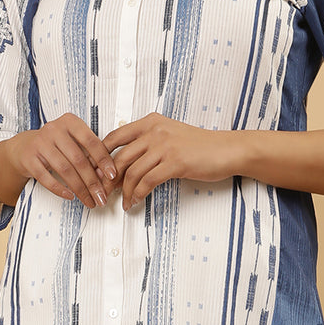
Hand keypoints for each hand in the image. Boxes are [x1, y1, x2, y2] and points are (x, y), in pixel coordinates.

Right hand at [11, 113, 117, 208]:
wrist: (24, 147)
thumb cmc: (55, 145)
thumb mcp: (72, 142)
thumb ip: (89, 153)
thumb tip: (106, 175)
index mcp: (69, 122)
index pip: (91, 141)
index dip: (103, 160)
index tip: (112, 176)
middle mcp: (54, 129)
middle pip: (78, 159)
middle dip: (92, 182)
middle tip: (101, 197)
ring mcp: (39, 143)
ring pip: (64, 170)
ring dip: (79, 189)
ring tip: (89, 201)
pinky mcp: (28, 158)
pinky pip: (46, 178)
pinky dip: (60, 190)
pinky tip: (70, 196)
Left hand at [102, 115, 231, 209]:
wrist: (226, 150)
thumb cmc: (199, 146)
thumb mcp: (170, 135)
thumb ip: (148, 143)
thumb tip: (124, 163)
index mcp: (150, 122)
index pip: (114, 137)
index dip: (101, 156)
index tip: (97, 172)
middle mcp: (155, 131)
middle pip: (120, 157)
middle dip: (108, 179)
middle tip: (104, 193)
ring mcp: (165, 146)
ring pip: (132, 172)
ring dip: (124, 192)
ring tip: (123, 202)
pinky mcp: (175, 163)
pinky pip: (148, 181)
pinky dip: (138, 194)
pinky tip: (136, 201)